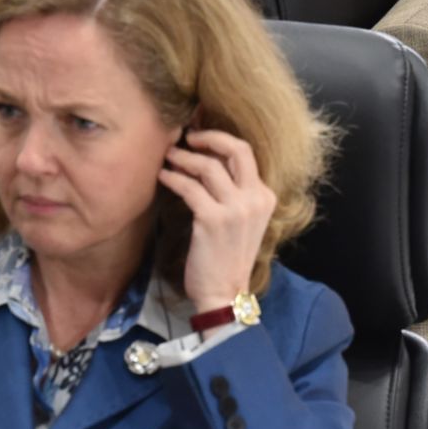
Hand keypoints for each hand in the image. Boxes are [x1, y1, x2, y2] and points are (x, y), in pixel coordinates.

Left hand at [159, 129, 275, 312]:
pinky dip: (173, 178)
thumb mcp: (241, 220)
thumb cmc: (228, 256)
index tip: (199, 136)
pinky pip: (189, 187)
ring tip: (168, 158)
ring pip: (208, 166)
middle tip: (186, 137)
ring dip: (183, 158)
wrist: (224, 291)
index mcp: (265, 196)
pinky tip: (163, 177)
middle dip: (207, 137)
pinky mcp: (213, 220)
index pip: (245, 153)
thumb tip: (208, 161)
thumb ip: (234, 192)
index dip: (220, 138)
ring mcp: (236, 209)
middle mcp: (255, 198)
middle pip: (235, 150)